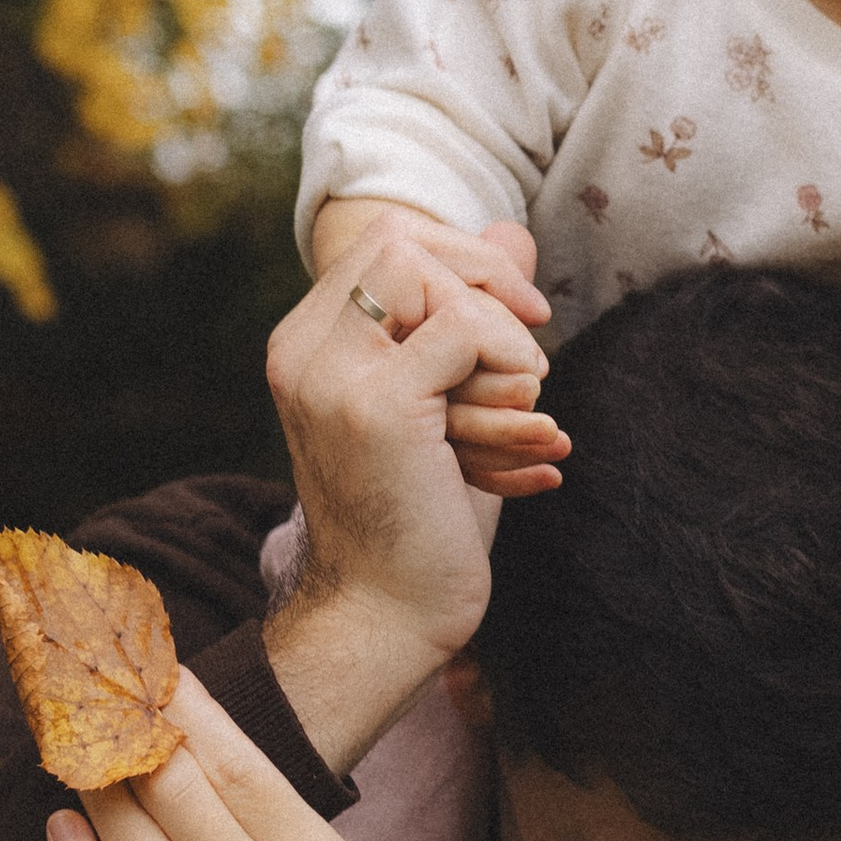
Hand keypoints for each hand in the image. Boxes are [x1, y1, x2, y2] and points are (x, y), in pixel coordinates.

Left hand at [47, 670, 547, 840]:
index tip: (158, 661)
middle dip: (131, 724)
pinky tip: (58, 822)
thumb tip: (245, 775)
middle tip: (99, 680)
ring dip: (93, 781)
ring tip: (72, 736)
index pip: (240, 763)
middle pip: (172, 788)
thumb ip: (312, 833)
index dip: (190, 705)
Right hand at [309, 202, 569, 500]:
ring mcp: (330, 375)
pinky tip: (537, 444)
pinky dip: (513, 370)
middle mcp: (303, 350)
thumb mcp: (453, 403)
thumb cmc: (424, 514)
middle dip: (486, 281)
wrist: (392, 612)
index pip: (387, 243)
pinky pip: (461, 329)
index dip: (465, 262)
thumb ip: (470, 315)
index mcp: (309, 345)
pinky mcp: (374, 406)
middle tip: (537, 342)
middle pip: (402, 241)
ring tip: (527, 418)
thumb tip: (513, 228)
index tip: (525, 318)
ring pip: (431, 278)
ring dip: (503, 343)